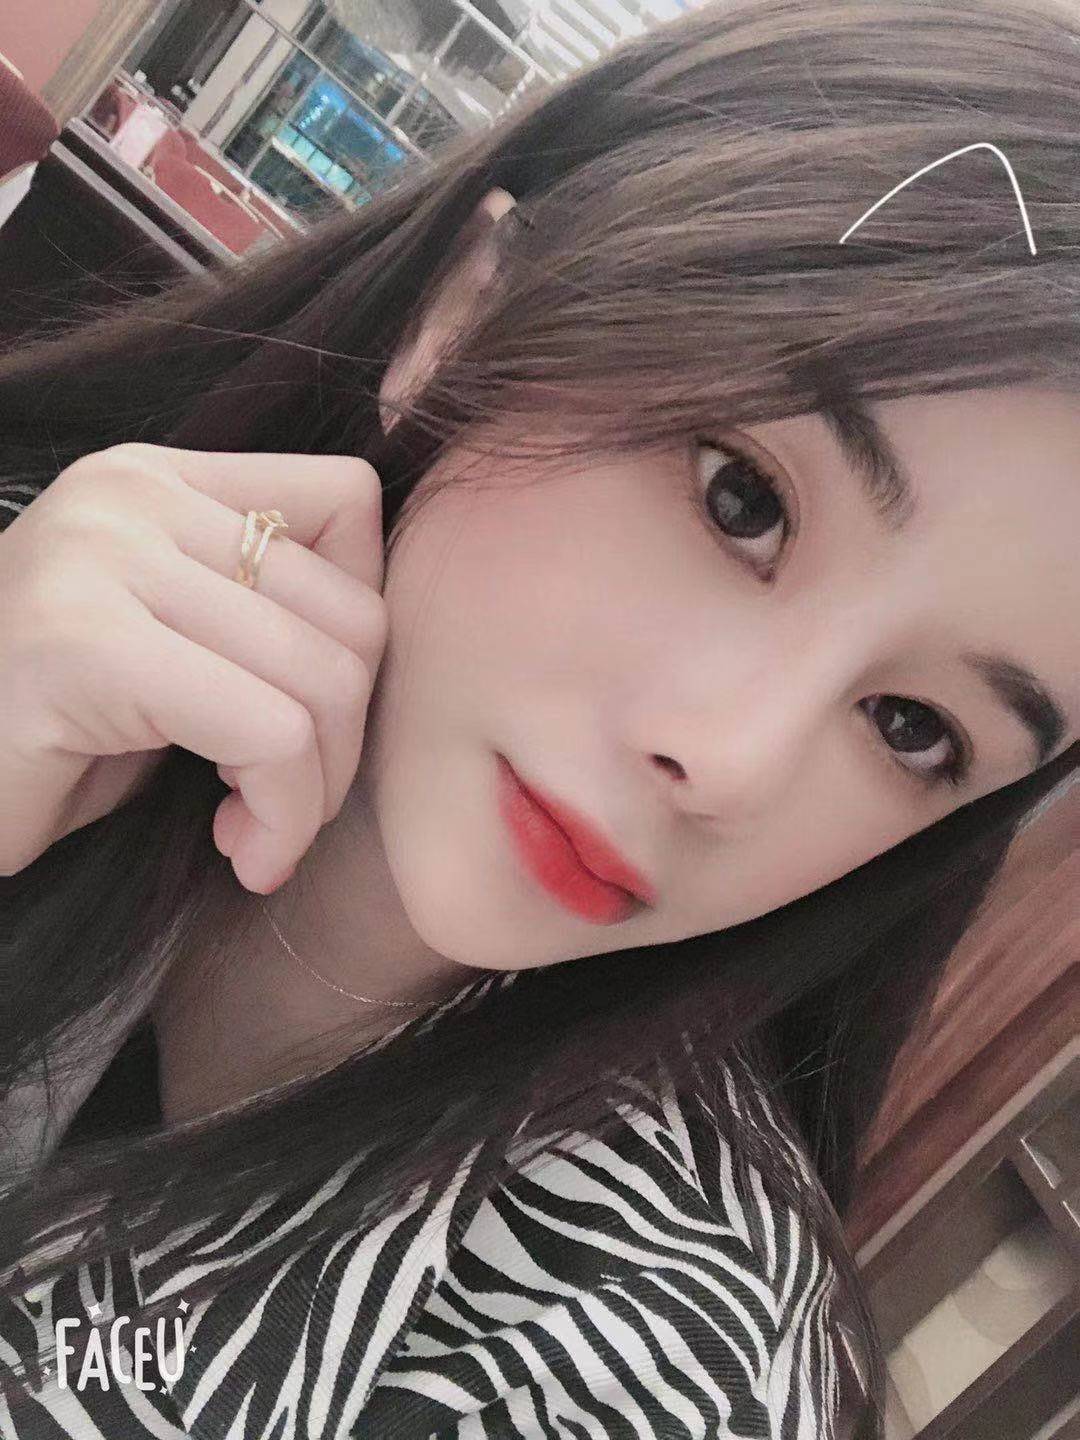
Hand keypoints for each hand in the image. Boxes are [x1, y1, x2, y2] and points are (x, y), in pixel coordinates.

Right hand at [0, 443, 386, 893]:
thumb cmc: (42, 740)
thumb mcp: (170, 652)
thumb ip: (260, 623)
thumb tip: (371, 660)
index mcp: (154, 482)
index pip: (347, 503)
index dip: (360, 630)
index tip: (308, 713)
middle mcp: (130, 498)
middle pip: (352, 614)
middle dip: (346, 744)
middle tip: (282, 813)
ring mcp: (102, 555)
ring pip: (325, 680)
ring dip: (314, 795)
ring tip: (256, 839)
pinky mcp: (87, 642)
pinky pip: (270, 734)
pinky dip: (282, 814)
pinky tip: (240, 853)